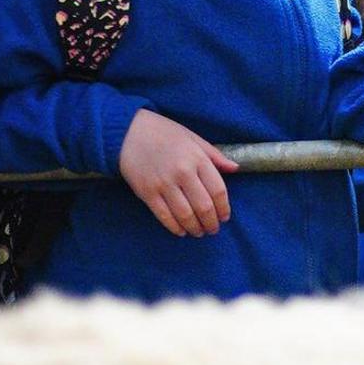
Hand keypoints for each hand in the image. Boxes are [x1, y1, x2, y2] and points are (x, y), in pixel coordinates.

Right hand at [118, 109, 236, 235]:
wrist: (127, 132)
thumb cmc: (164, 133)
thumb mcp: (193, 138)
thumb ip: (215, 155)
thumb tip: (235, 168)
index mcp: (197, 158)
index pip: (218, 190)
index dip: (224, 208)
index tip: (225, 217)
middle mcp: (182, 172)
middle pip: (204, 207)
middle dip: (211, 223)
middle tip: (213, 229)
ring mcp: (163, 184)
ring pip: (185, 215)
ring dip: (195, 228)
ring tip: (199, 232)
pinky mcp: (147, 192)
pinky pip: (165, 216)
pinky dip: (175, 228)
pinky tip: (182, 231)